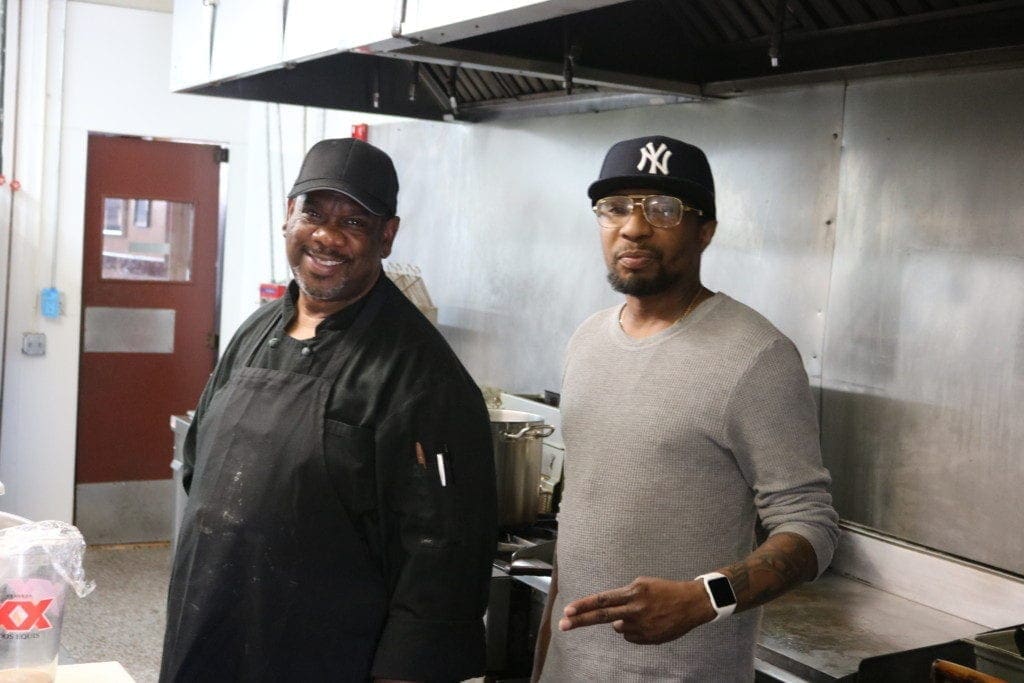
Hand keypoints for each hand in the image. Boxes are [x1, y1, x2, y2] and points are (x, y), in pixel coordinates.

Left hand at [558, 576, 714, 643]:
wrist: (692, 603)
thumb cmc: (665, 591)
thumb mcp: (643, 585)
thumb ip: (624, 598)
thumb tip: (610, 617)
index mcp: (634, 592)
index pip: (603, 599)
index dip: (584, 605)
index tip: (568, 611)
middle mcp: (635, 609)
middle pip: (602, 616)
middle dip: (580, 620)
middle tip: (563, 624)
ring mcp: (642, 626)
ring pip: (619, 627)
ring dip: (624, 622)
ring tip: (644, 613)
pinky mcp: (649, 639)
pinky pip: (631, 636)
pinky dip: (635, 631)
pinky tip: (649, 622)